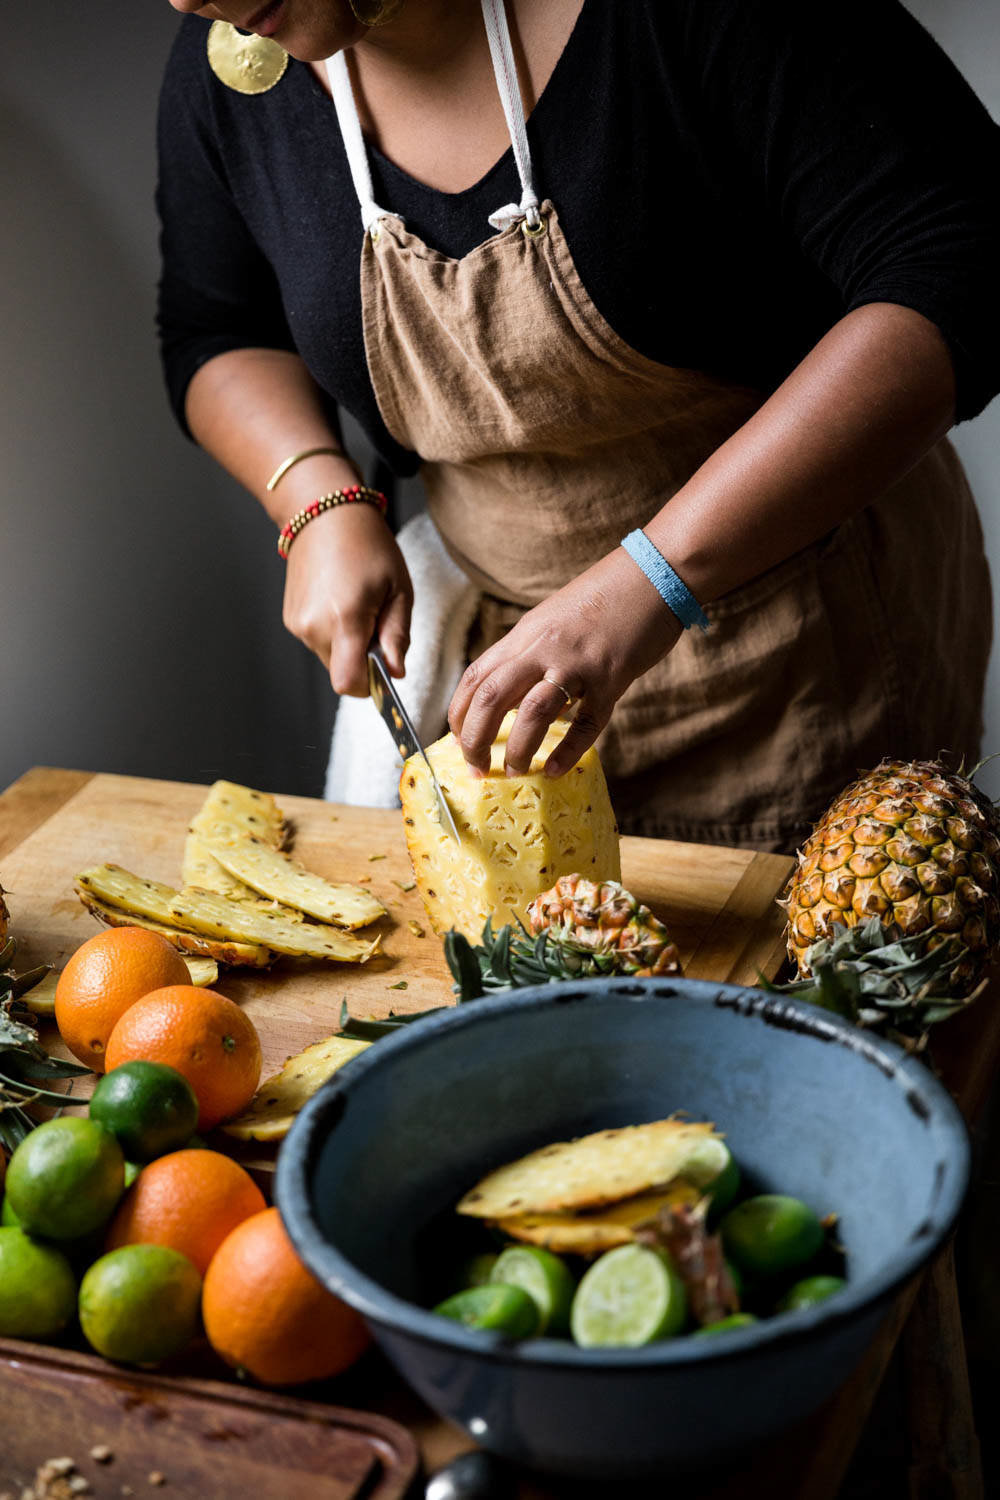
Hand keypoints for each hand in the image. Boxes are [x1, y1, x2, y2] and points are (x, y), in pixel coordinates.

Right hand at [281, 503, 412, 694]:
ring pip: (330, 658)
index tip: (383, 670)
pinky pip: (318, 642)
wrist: (324, 514)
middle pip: (341, 673)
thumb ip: (397, 636)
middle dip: (363, 661)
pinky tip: (340, 601)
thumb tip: (395, 672)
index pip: (348, 682)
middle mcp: (314, 626)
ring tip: (358, 606)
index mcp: (345, 618)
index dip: (369, 687)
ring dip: (348, 646)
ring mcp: (298, 624)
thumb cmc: (367, 545)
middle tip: (376, 623)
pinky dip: (333, 633)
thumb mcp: (399, 589)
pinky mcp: (291, 619)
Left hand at [448, 547, 682, 777]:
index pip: (475, 678)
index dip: (459, 714)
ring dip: (517, 749)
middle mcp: (542, 648)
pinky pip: (585, 722)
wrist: (653, 574)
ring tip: (514, 772)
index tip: (458, 741)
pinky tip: (554, 770)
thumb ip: (529, 653)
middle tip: (477, 767)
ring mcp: (576, 663)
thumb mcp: (553, 620)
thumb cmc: (605, 597)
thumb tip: (508, 694)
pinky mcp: (611, 678)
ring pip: (531, 713)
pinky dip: (567, 751)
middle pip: (490, 698)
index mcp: (525, 634)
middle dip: (475, 740)